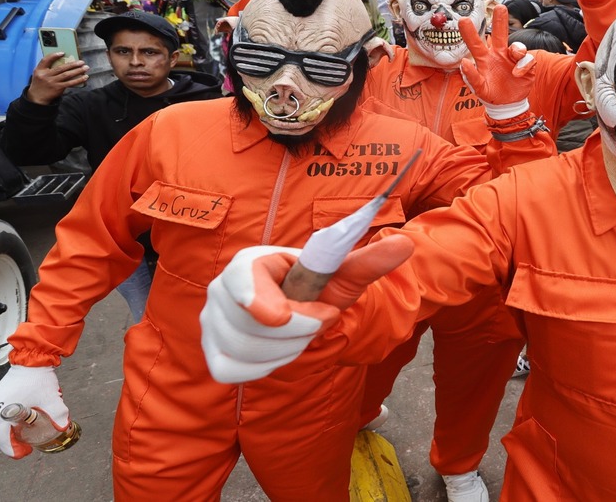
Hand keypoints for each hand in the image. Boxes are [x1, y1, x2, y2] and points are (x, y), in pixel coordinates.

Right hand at [0, 365, 69, 458]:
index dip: (13, 450)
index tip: (24, 453)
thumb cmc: (37, 378)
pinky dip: (8, 425)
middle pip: (0, 435)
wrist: (31, 361)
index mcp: (1, 413)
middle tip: (27, 448)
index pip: (3, 440)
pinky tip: (20, 426)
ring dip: (10, 434)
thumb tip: (62, 426)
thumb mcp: (51, 399)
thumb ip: (58, 414)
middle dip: (12, 444)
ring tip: (25, 438)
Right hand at [26, 54, 87, 104]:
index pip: (45, 60)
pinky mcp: (58, 88)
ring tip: (85, 68)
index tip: (63, 53)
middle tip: (82, 62)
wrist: (37, 97)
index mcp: (39, 70)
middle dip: (72, 64)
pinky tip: (85, 77)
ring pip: (67, 75)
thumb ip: (47, 68)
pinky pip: (70, 83)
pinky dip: (78, 80)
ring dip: (78, 71)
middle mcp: (45, 75)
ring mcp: (52, 82)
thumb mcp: (38, 74)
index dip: (54, 56)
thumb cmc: (40, 83)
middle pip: (60, 68)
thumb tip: (63, 61)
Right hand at [201, 237, 412, 383]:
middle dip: (299, 332)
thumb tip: (404, 245)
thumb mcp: (343, 275)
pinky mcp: (213, 350)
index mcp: (251, 261)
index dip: (265, 304)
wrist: (303, 308)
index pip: (242, 282)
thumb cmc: (319, 287)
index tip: (289, 316)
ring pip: (246, 351)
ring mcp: (211, 321)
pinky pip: (233, 370)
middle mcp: (221, 288)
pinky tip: (280, 351)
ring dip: (287, 350)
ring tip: (301, 332)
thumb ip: (368, 262)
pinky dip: (265, 366)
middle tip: (317, 319)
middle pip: (252, 327)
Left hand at [458, 5, 535, 118]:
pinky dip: (524, 65)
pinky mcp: (526, 65)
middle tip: (500, 7)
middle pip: (500, 34)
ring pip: (517, 45)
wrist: (508, 105)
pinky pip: (527, 59)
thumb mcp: (479, 88)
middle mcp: (498, 54)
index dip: (469, 32)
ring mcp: (512, 59)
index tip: (462, 19)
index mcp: (484, 59)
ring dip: (517, 51)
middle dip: (500, 20)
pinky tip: (518, 74)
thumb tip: (464, 62)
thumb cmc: (491, 94)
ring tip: (515, 67)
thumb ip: (471, 77)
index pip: (476, 43)